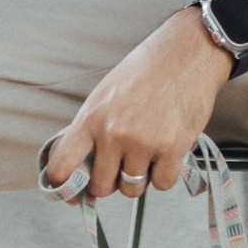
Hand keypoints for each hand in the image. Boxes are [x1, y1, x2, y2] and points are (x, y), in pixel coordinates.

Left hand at [44, 5, 247, 206]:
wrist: (186, 55)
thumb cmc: (146, 71)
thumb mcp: (105, 94)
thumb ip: (90, 129)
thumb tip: (76, 162)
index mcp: (91, 118)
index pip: (62, 166)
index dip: (64, 186)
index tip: (71, 192)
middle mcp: (113, 133)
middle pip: (101, 186)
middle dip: (110, 182)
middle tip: (121, 167)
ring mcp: (143, 143)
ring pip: (132, 189)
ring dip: (139, 179)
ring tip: (147, 153)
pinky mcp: (172, 148)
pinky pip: (161, 184)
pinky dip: (164, 174)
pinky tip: (166, 153)